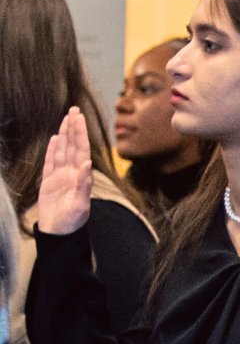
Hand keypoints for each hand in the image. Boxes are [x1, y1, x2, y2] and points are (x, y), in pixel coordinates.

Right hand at [37, 108, 91, 234]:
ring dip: (63, 135)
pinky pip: (50, 163)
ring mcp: (60, 177)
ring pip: (61, 151)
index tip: (79, 118)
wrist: (59, 233)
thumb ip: (84, 184)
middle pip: (72, 145)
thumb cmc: (73, 222)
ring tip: (65, 119)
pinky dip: (52, 150)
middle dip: (73, 128)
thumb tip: (87, 163)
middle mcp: (72, 173)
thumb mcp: (80, 205)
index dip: (80, 133)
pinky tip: (54, 139)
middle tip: (74, 109)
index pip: (81, 149)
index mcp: (81, 176)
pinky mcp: (48, 182)